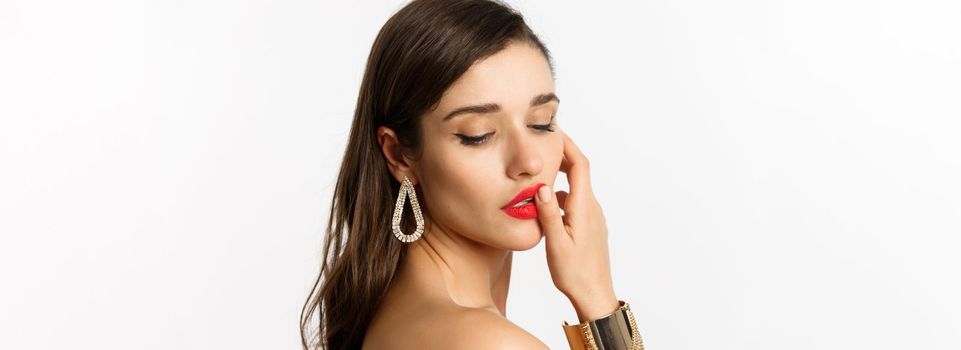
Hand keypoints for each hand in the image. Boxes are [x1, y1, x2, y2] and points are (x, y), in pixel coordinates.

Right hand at [535, 130, 618, 321]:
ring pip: (574, 188)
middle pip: (578, 172)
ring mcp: (592, 217)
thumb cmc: (575, 274)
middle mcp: (592, 208)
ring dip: (557, 179)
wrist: (595, 296)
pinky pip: (574, 203)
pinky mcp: (589, 226)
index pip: (579, 165)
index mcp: (584, 208)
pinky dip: (559, 197)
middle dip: (560, 156)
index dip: (567, 144)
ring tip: (534, 178)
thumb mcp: (556, 244)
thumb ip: (548, 213)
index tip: (553, 130)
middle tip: (540, 146)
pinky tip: (543, 208)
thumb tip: (541, 185)